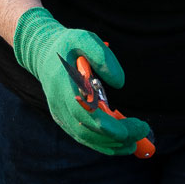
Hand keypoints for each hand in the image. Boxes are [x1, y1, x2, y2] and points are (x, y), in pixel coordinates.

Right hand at [11, 8, 155, 156]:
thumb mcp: (84, 39)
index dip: (108, 126)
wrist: (41, 52)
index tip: (132, 128)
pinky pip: (82, 136)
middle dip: (117, 136)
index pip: (85, 114)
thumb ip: (103, 57)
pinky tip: (119, 143)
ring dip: (110, 144)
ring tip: (134, 143)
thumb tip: (120, 83)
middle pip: (88, 130)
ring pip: (85, 138)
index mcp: (63, 85)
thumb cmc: (66, 45)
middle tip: (142, 131)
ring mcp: (60, 114)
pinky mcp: (63, 118)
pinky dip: (101, 143)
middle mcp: (59, 105)